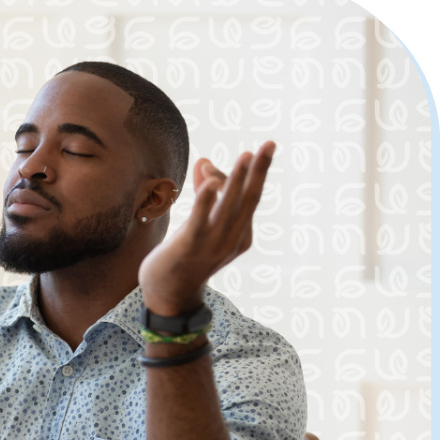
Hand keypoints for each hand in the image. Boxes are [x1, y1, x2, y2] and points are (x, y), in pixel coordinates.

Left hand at [138, 142, 275, 315]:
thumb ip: (204, 194)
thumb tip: (203, 160)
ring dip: (237, 180)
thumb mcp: (199, 224)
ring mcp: (212, 245)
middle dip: (260, 172)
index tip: (211, 166)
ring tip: (246, 155)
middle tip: (270, 144)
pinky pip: (200, 221)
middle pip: (249, 200)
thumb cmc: (186, 257)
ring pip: (229, 208)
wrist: (169, 295)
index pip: (245, 199)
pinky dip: (206, 201)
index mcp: (241, 236)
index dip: (236, 176)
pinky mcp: (188, 246)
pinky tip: (210, 184)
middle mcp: (232, 240)